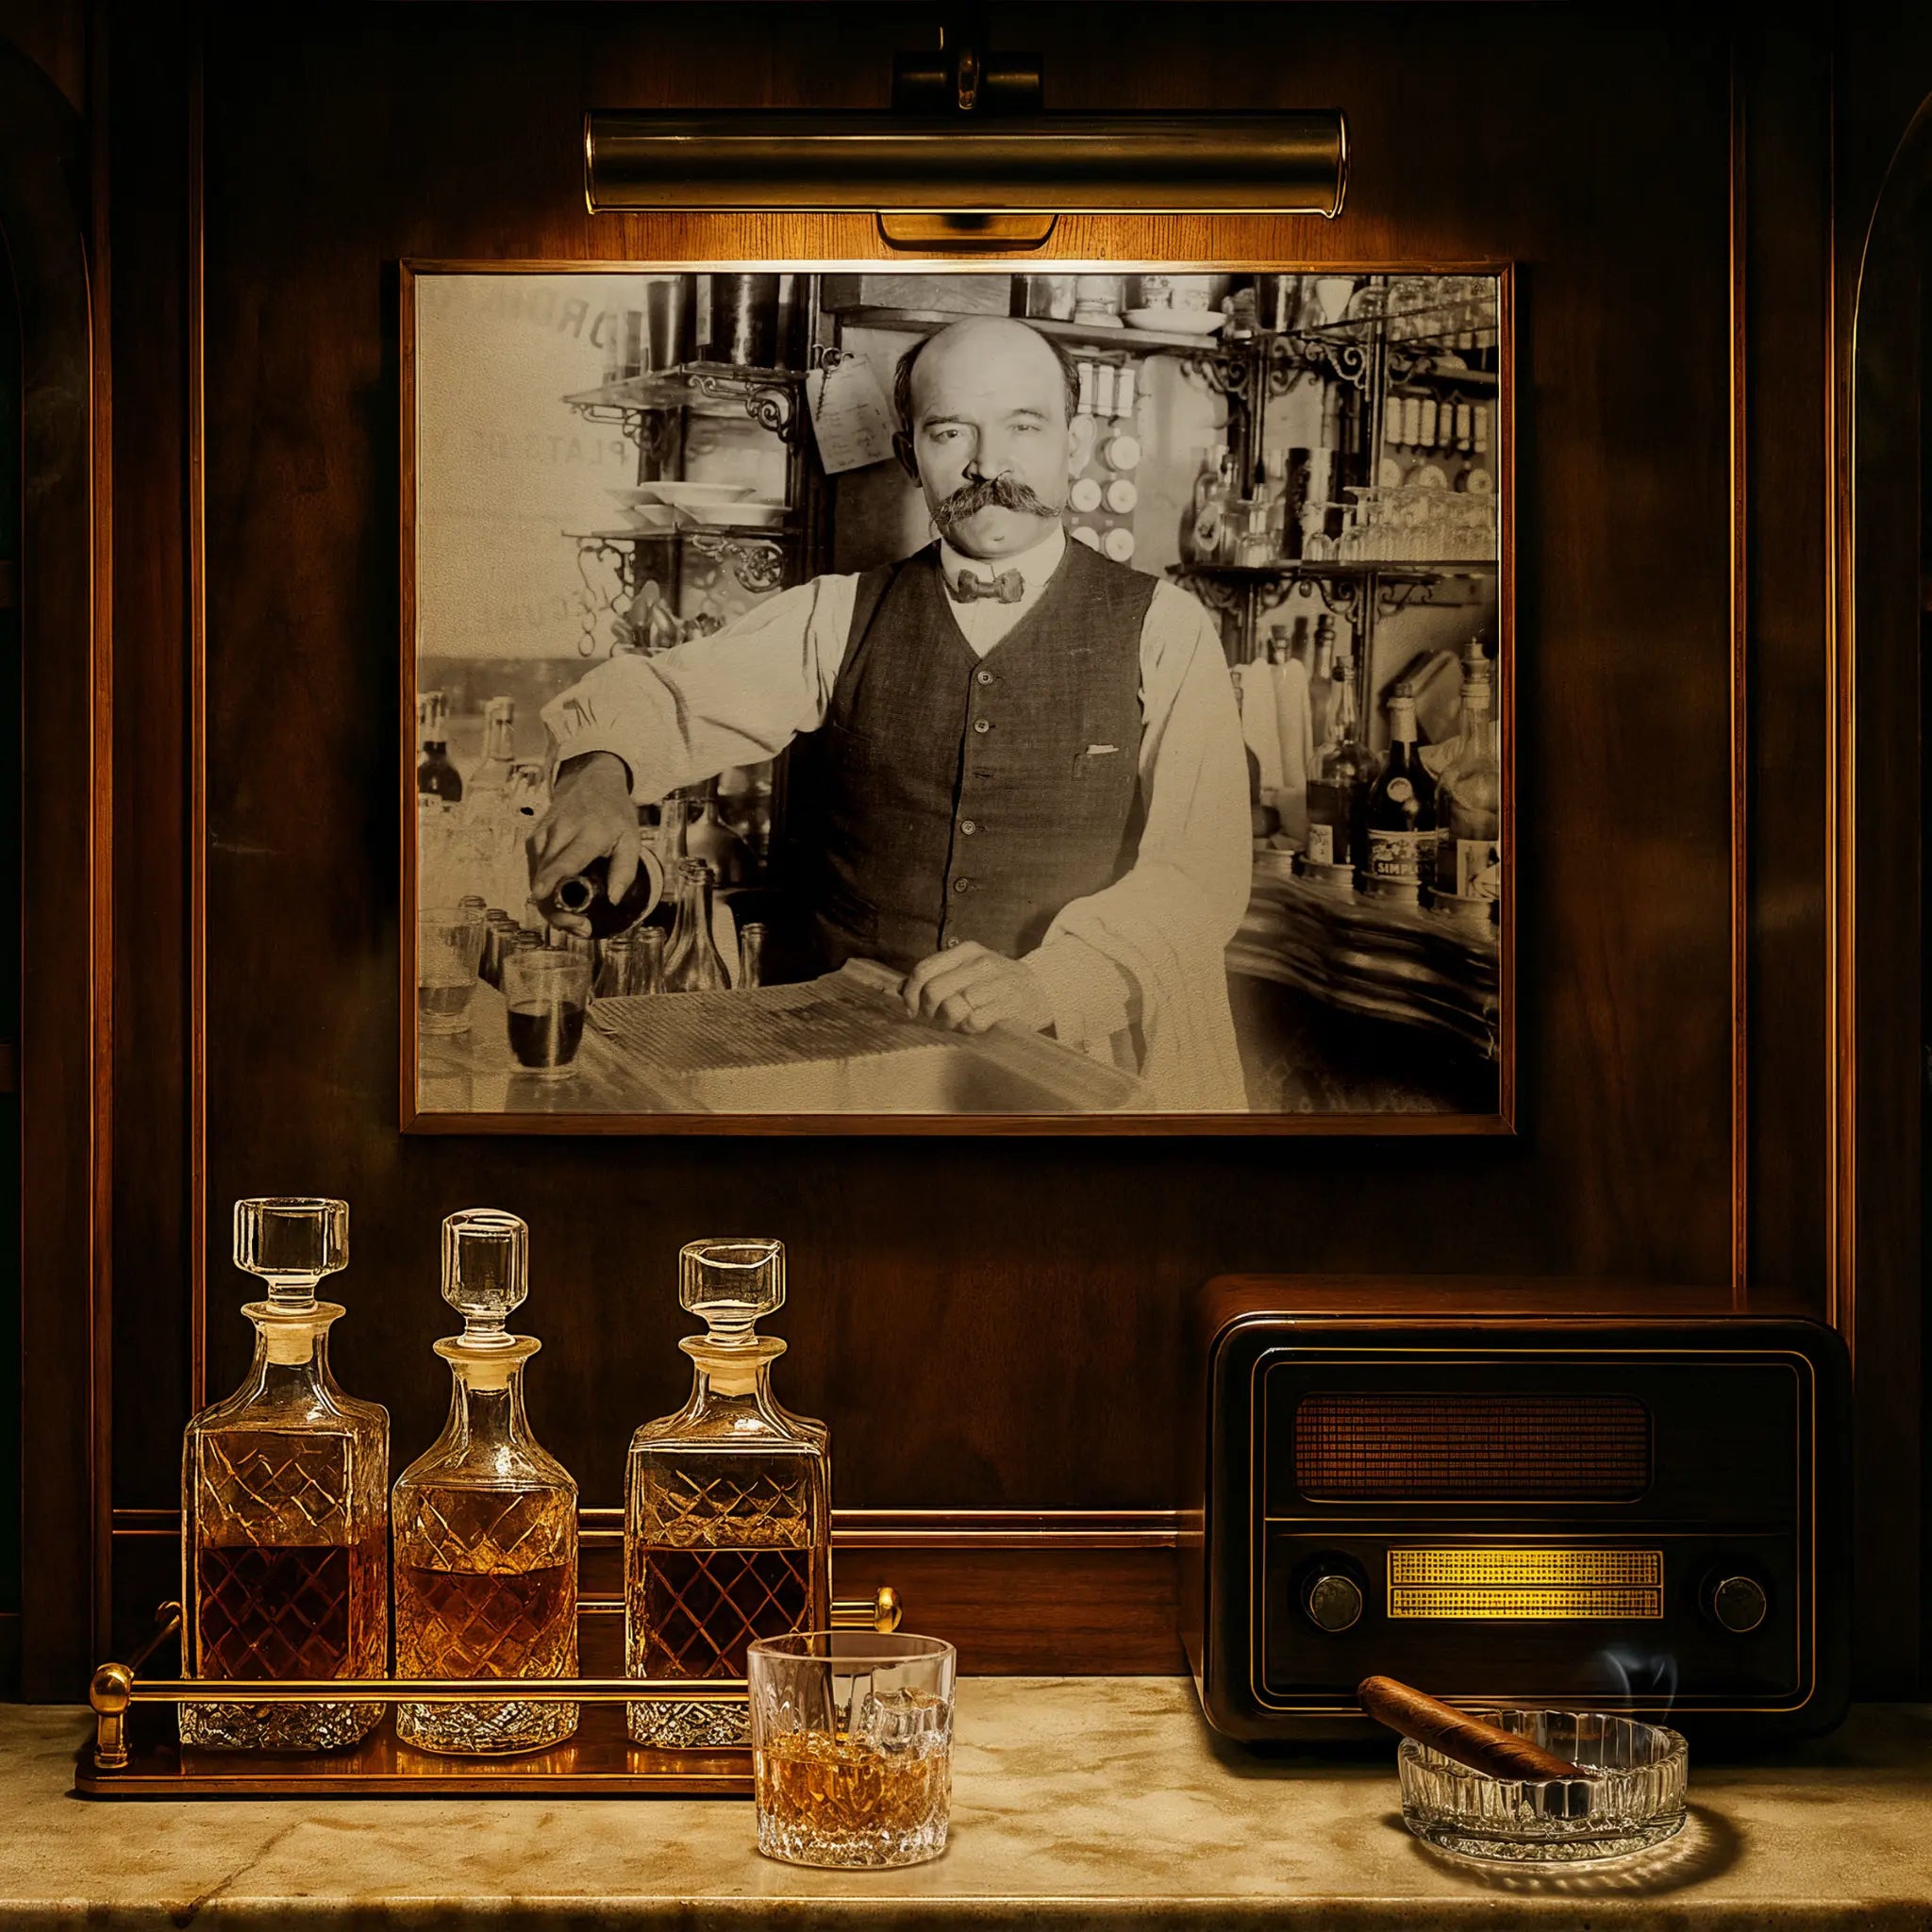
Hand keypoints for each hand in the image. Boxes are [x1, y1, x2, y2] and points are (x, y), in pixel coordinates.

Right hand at [527, 751, 637, 935]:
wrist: (592, 781)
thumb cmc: (614, 813)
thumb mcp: (631, 839)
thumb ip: (625, 870)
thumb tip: (614, 900)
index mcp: (588, 832)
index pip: (565, 858)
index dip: (551, 879)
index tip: (540, 894)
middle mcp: (560, 832)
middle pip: (547, 877)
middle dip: (557, 909)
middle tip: (580, 927)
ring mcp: (543, 834)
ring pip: (537, 878)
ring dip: (551, 904)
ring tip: (575, 919)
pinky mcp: (534, 839)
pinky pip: (535, 872)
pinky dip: (546, 891)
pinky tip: (562, 901)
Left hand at [901, 941, 1052, 1035]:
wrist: (1043, 989)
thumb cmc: (998, 982)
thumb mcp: (968, 968)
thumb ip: (937, 975)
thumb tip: (900, 988)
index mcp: (966, 951)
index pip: (923, 970)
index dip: (910, 993)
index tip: (912, 1009)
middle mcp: (980, 963)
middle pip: (934, 990)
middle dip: (929, 1010)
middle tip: (937, 1017)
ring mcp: (995, 983)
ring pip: (952, 1007)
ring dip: (949, 1022)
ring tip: (958, 1022)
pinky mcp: (1007, 1005)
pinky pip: (973, 1022)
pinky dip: (967, 1029)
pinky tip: (974, 1025)